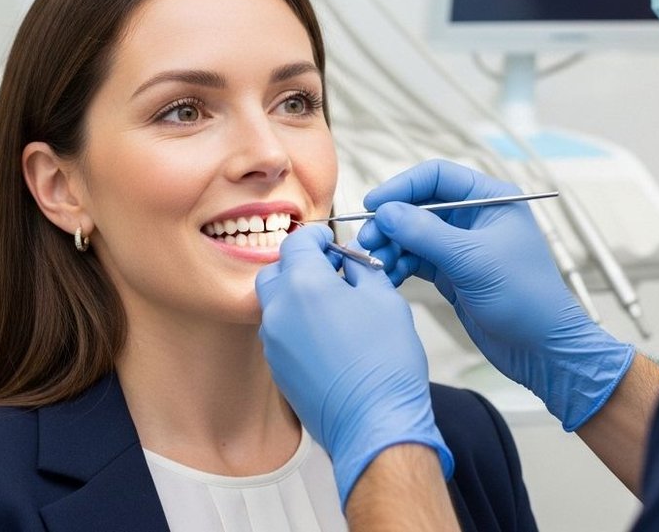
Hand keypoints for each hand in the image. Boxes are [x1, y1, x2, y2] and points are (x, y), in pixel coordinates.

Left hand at [256, 225, 453, 505]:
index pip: (297, 242)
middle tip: (330, 271)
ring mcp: (273, 342)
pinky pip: (279, 332)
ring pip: (274, 303)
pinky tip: (326, 335)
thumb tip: (351, 264)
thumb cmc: (385, 363)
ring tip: (331, 305)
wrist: (373, 423)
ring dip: (296, 295)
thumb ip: (362, 271)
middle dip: (299, 265)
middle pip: (276, 270)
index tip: (329, 241)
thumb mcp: (385, 299)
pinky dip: (296, 324)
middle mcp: (279, 310)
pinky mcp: (277, 368)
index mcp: (304, 285)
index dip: (316, 236)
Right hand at [358, 159, 634, 429]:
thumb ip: (425, 232)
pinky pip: (417, 260)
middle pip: (420, 206)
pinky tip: (388, 277)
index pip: (436, 176)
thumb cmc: (523, 297)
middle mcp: (475, 218)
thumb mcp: (471, 260)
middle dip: (391, 223)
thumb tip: (384, 212)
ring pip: (414, 235)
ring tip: (374, 263)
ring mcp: (463, 246)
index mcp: (490, 199)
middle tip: (366, 242)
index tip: (373, 205)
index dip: (402, 187)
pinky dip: (400, 266)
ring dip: (391, 246)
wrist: (542, 349)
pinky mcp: (453, 273)